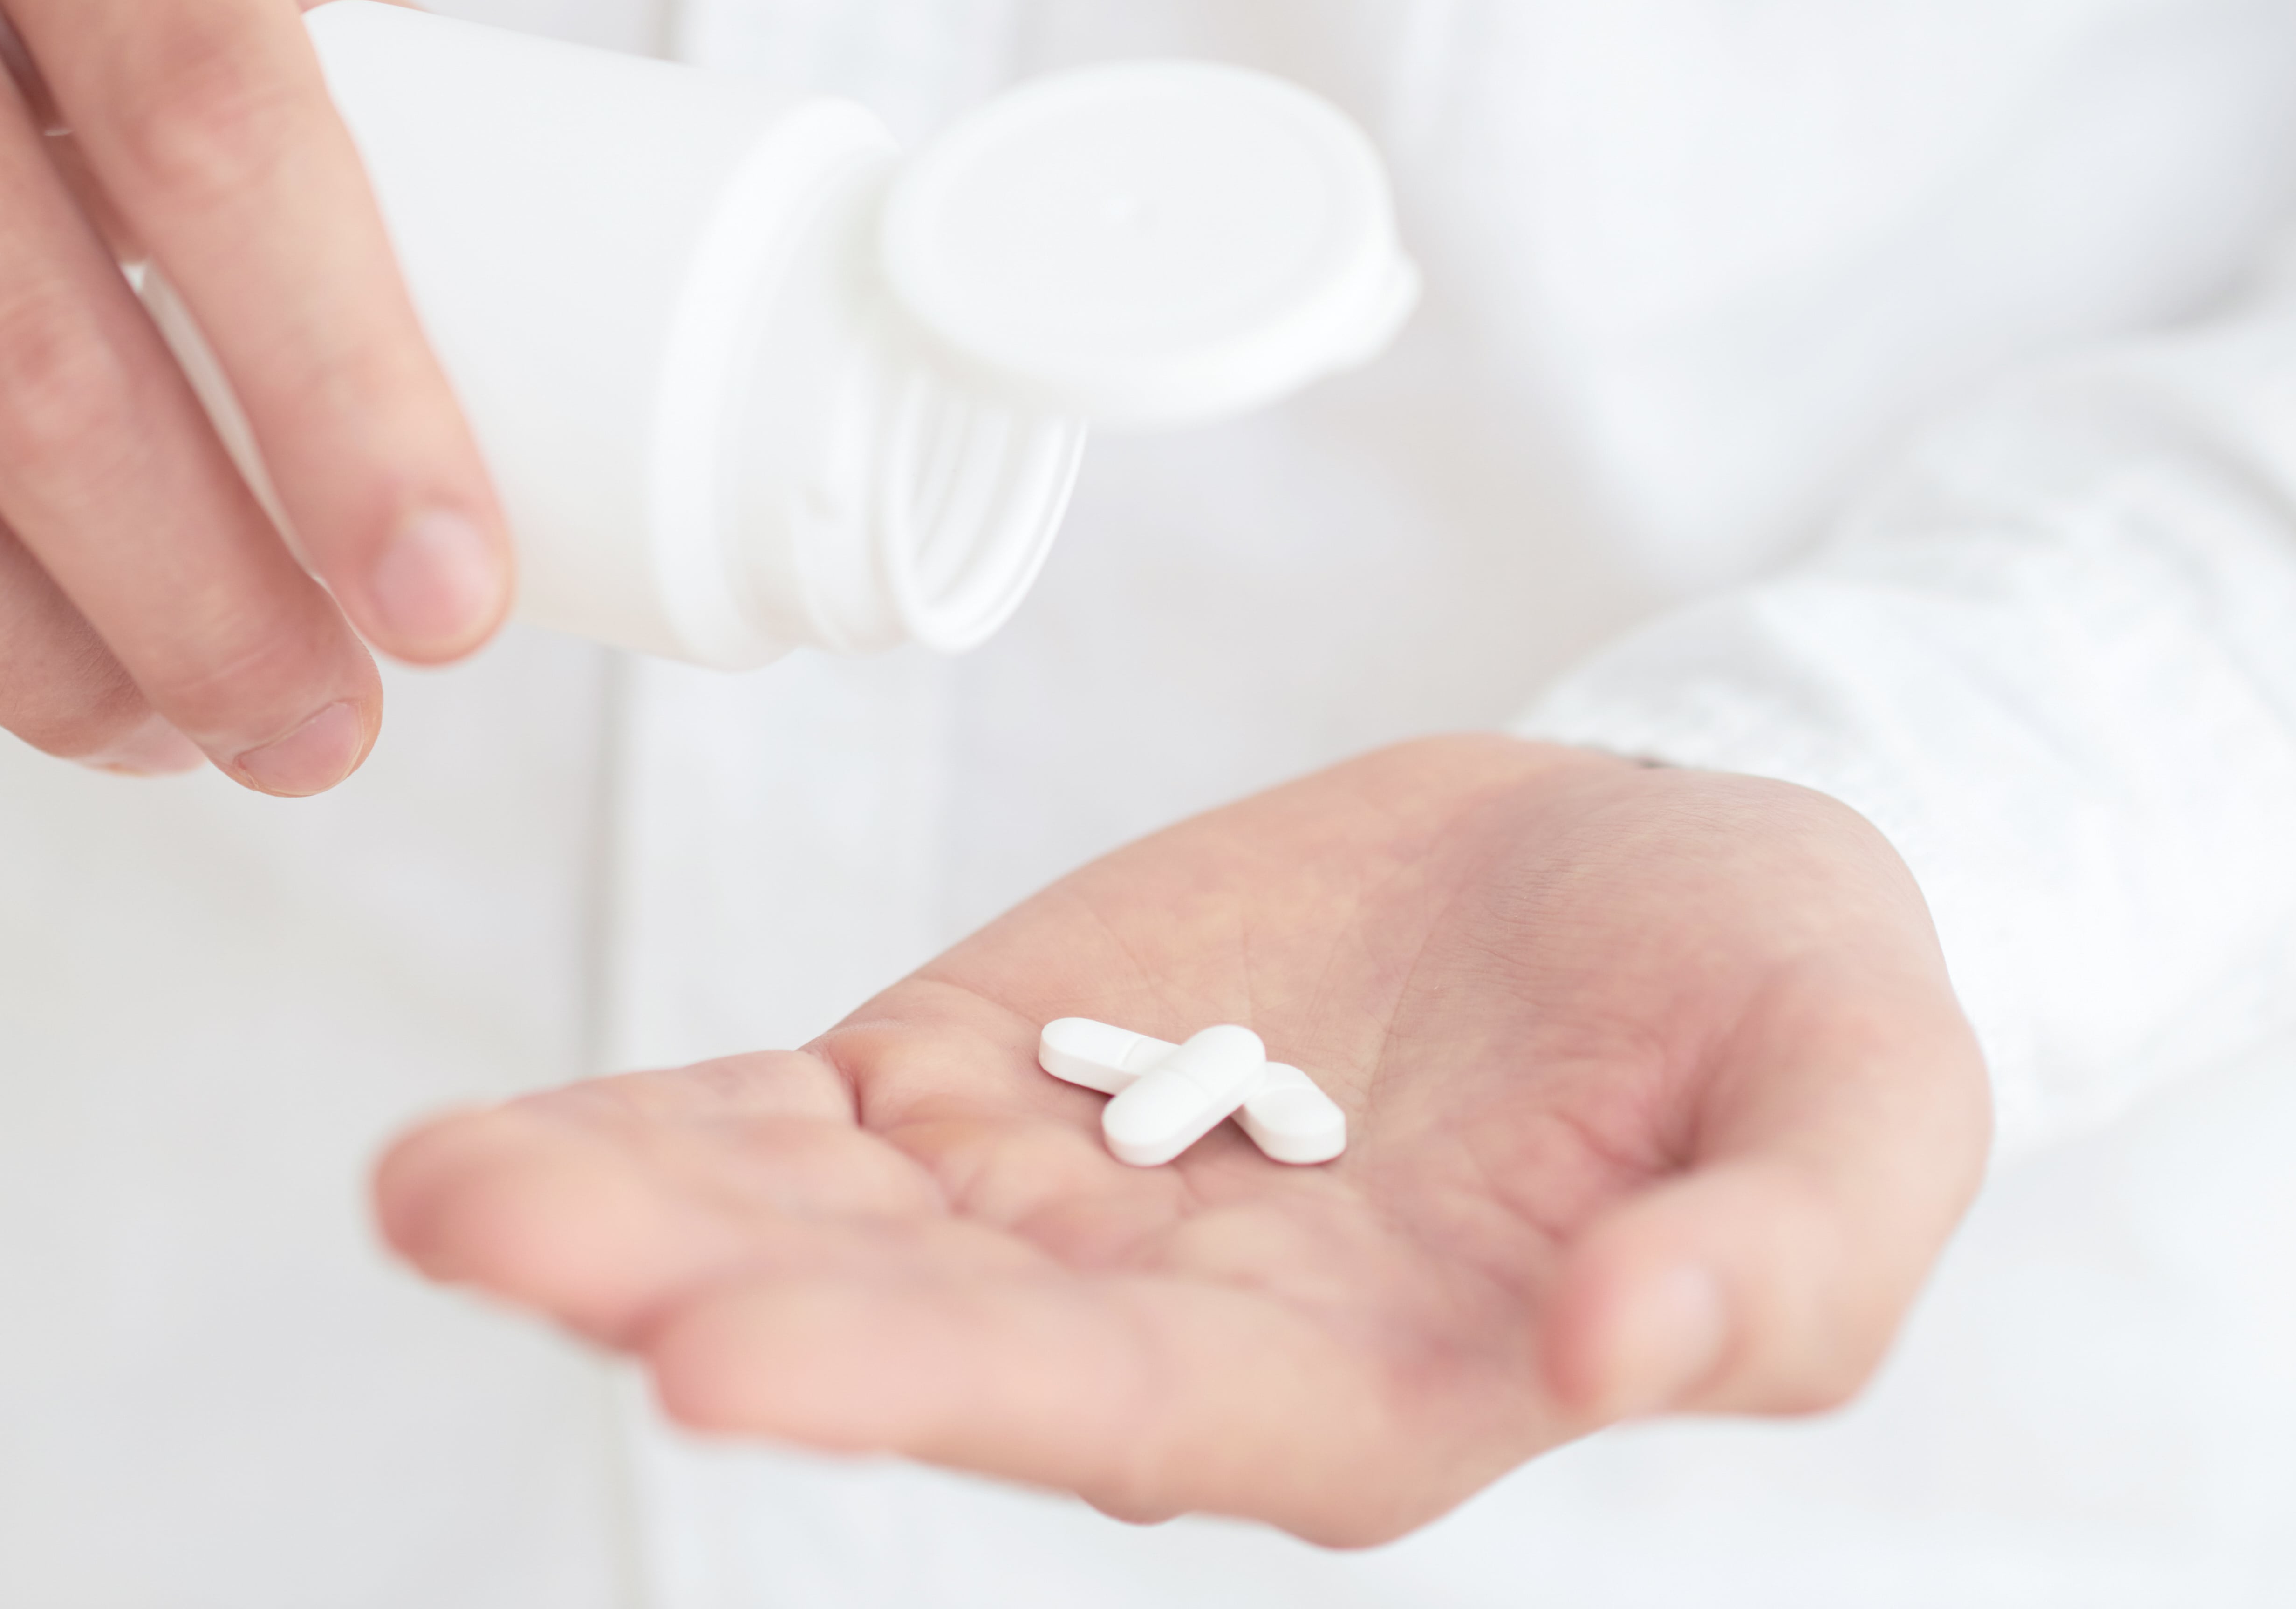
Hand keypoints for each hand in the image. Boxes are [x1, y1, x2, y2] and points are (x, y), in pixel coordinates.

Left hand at [377, 736, 1988, 1544]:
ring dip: (622, 1212)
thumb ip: (1779, 1262)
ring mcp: (1061, 1204)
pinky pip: (791, 1130)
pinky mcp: (991, 1079)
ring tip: (430, 1190)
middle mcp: (1177, 1333)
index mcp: (1373, 1384)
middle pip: (906, 1335)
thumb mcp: (1865, 1106)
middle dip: (688, 1295)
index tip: (719, 1364)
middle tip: (478, 1233)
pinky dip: (660, 1130)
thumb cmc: (1788, 1001)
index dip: (925, 1390)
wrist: (1664, 880)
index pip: (1124, 1415)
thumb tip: (1628, 1352)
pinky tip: (506, 1141)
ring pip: (806, 1237)